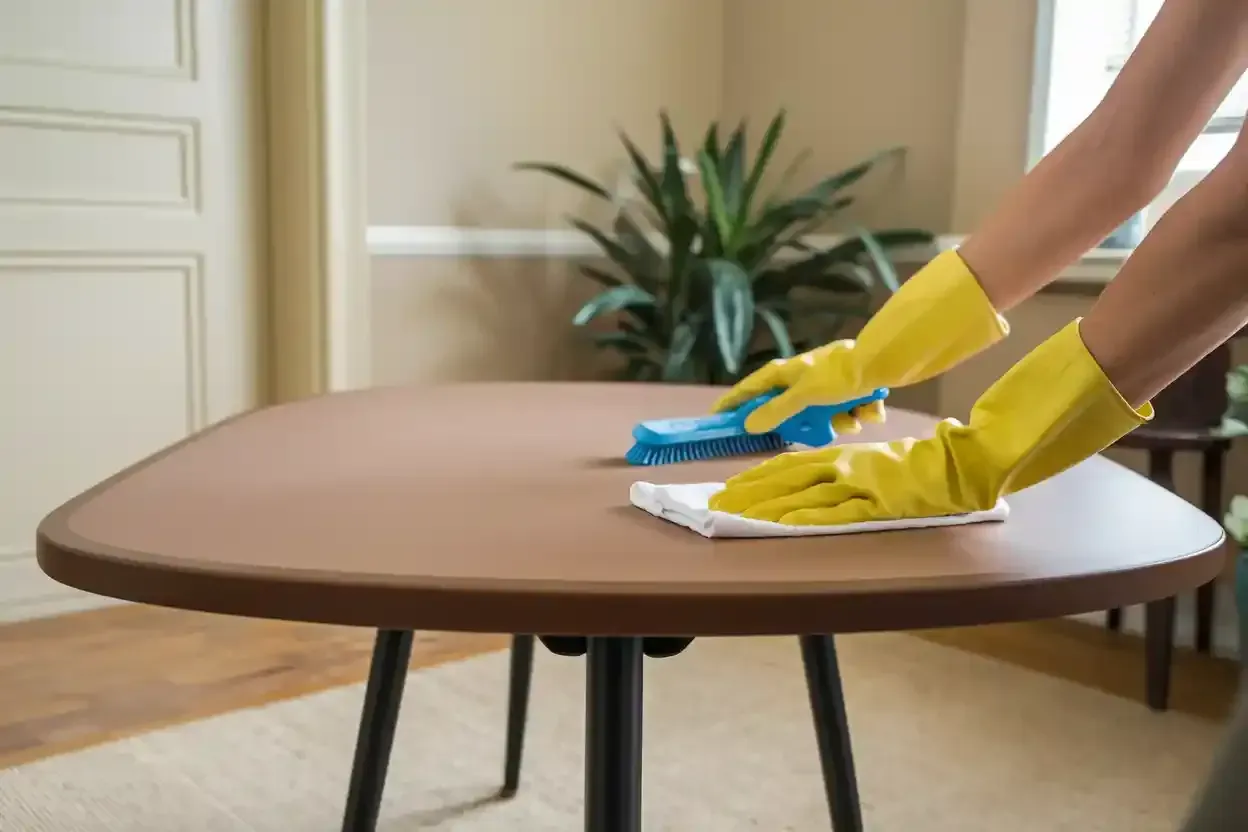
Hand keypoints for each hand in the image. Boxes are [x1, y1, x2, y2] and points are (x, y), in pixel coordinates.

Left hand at [707, 427, 998, 525]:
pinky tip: (784, 526)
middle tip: (717, 505)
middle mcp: (845, 466)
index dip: (757, 476)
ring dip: (768, 509)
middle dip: (748, 493)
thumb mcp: (878, 460)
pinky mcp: (877, 504)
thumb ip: (850, 469)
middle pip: (785, 479)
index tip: (730, 486)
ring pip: (803, 496)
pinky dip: (808, 518)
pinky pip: (836, 513)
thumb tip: (824, 477)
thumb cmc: (921, 464)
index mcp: (844, 455)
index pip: (789, 464)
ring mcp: (860, 484)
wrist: (958, 464)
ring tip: (738, 519)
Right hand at [712, 340, 883, 434]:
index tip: (716, 418)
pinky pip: (846, 411)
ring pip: (823, 416)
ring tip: (854, 415)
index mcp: (784, 373)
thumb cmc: (837, 376)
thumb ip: (776, 411)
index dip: (732, 403)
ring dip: (841, 420)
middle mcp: (801, 378)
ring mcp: (825, 384)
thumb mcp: (803, 396)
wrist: (881, 362)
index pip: (748, 390)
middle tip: (822, 428)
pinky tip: (868, 408)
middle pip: (791, 412)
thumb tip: (748, 425)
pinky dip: (858, 413)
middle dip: (812, 425)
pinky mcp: (848, 388)